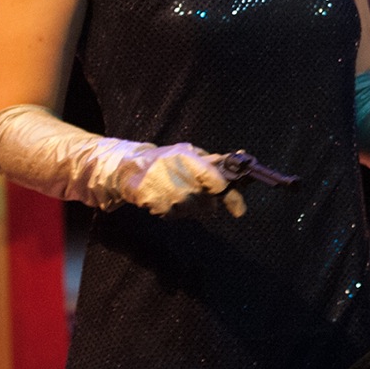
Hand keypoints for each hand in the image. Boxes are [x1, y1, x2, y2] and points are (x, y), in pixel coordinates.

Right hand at [125, 143, 245, 217]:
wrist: (131, 168)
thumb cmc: (165, 159)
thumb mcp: (188, 152)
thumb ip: (211, 162)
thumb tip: (238, 163)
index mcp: (189, 160)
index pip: (217, 182)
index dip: (229, 194)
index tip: (238, 208)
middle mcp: (180, 178)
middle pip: (208, 202)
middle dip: (209, 201)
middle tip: (200, 192)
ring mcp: (168, 195)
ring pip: (193, 211)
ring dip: (192, 206)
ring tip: (179, 192)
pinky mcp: (158, 207)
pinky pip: (177, 216)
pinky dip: (176, 211)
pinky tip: (168, 198)